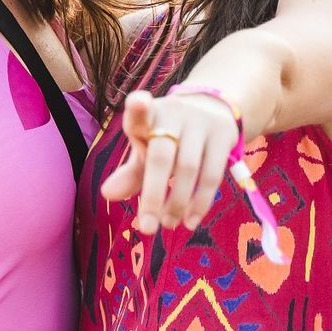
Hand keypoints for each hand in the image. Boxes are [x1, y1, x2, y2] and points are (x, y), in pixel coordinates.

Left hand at [101, 87, 240, 236]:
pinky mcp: (224, 135)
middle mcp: (174, 113)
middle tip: (147, 228)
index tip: (138, 102)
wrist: (212, 110)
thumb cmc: (169, 136)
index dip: (138, 106)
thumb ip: (130, 173)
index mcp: (149, 115)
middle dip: (154, 195)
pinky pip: (212, 175)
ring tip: (168, 224)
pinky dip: (200, 202)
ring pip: (188, 170)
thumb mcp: (147, 149)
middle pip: (162, 157)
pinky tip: (191, 220)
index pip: (139, 111)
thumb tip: (107, 194)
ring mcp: (201, 122)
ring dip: (177, 203)